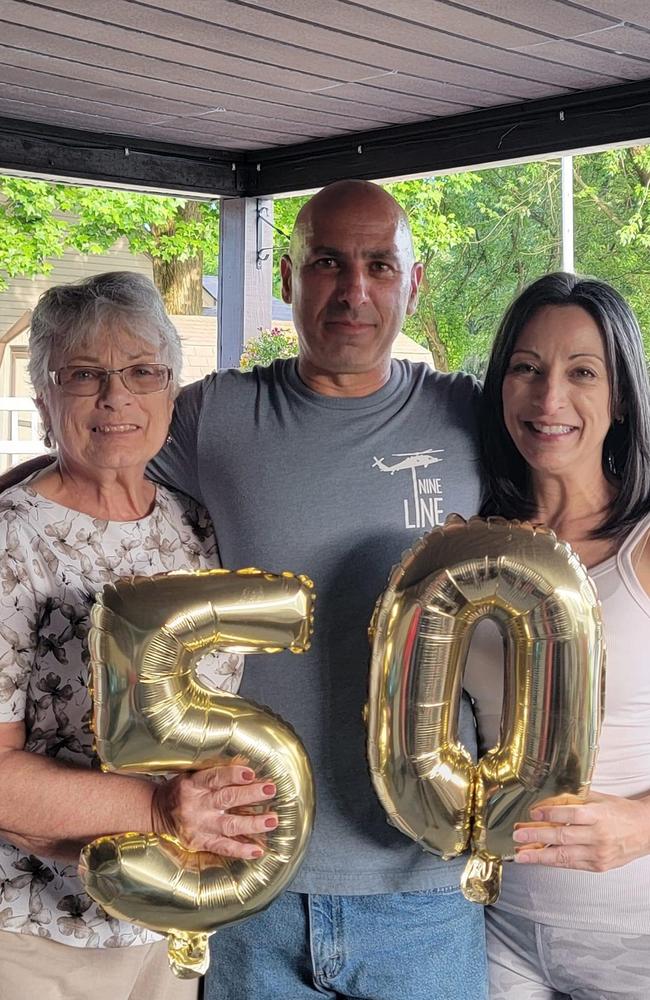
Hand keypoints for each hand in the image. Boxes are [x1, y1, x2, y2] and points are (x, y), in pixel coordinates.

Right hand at [151, 764, 276, 858]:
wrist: (156, 811)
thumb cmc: (180, 789)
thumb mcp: (192, 776)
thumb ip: (214, 775)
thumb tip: (248, 773)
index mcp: (194, 784)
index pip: (215, 777)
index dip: (234, 775)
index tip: (252, 773)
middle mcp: (196, 805)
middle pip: (227, 799)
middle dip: (251, 794)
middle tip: (271, 790)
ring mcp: (199, 826)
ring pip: (229, 825)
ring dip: (253, 823)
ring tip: (272, 820)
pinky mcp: (200, 842)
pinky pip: (223, 847)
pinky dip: (241, 850)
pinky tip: (257, 850)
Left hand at [512, 791, 649, 871]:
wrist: (646, 831)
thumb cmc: (621, 812)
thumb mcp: (598, 799)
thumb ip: (574, 802)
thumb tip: (547, 803)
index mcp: (599, 815)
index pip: (570, 815)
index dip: (550, 814)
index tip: (533, 813)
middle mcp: (598, 836)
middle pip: (563, 838)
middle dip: (537, 837)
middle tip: (518, 835)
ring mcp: (598, 854)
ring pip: (564, 856)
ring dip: (540, 856)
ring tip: (522, 854)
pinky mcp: (598, 866)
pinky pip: (572, 865)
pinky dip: (554, 862)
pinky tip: (540, 859)